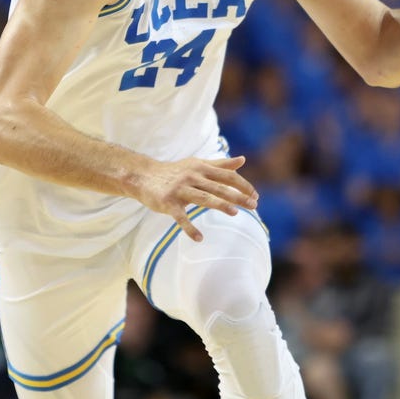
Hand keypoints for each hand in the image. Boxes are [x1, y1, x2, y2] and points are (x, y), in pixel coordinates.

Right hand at [126, 155, 257, 240]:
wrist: (144, 176)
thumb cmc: (175, 172)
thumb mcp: (198, 165)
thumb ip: (221, 164)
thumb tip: (243, 160)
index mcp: (202, 168)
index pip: (226, 176)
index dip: (242, 185)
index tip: (255, 195)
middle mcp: (192, 177)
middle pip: (218, 187)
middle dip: (237, 196)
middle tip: (254, 205)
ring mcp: (180, 190)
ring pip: (203, 198)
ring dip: (219, 205)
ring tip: (234, 213)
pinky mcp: (168, 203)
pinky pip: (180, 217)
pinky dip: (189, 228)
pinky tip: (199, 238)